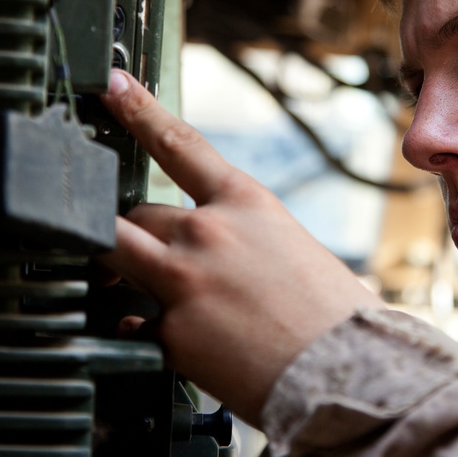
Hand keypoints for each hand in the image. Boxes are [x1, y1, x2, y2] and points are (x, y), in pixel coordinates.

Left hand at [97, 70, 383, 424]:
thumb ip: (247, 240)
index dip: (138, 109)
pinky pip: (131, 322)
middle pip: (134, 212)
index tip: (110, 84)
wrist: (349, 372)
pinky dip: (138, 328)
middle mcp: (208, 233)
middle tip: (131, 253)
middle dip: (129, 232)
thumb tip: (222, 253)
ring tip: (113, 283)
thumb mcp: (296, 250)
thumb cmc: (336, 315)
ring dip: (107, 265)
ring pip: (112, 252)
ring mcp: (184, 281)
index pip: (180, 142)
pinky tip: (158, 337)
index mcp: (247, 204)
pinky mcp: (171, 333)